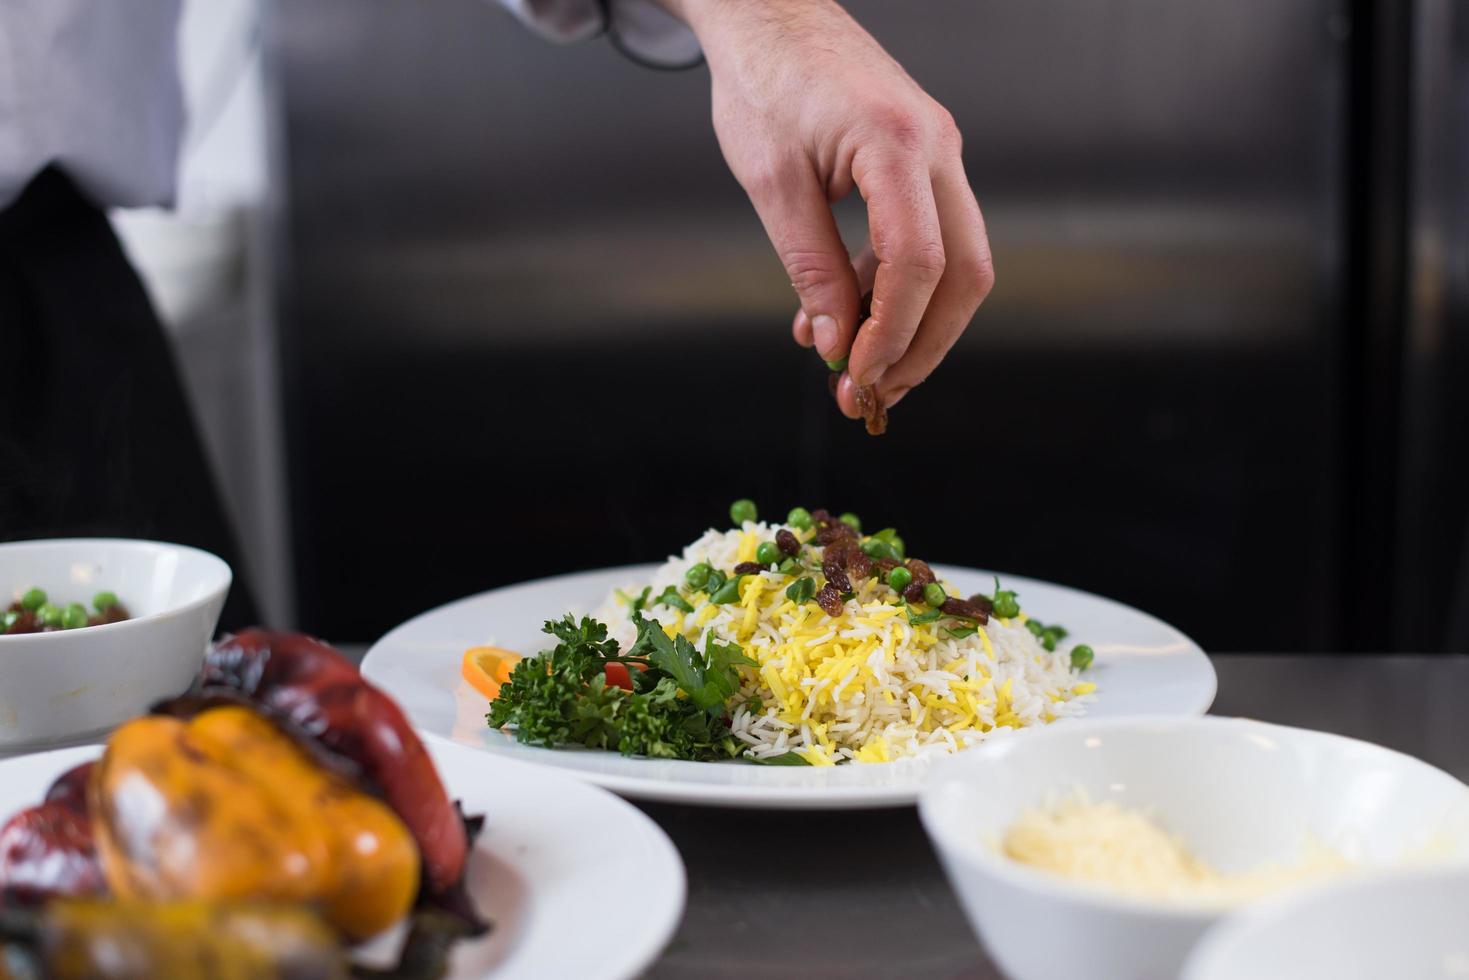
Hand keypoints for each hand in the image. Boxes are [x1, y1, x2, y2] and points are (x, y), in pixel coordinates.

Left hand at [659, 0, 993, 417]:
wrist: (771, 16)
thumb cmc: (763, 82)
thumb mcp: (772, 184)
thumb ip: (810, 267)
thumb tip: (837, 344)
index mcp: (897, 145)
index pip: (919, 262)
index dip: (893, 331)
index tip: (858, 376)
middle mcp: (936, 149)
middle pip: (965, 273)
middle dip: (923, 345)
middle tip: (874, 393)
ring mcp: (937, 155)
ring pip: (954, 263)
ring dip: (908, 324)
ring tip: (850, 366)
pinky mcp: (922, 164)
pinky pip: (925, 240)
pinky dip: (890, 288)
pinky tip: (842, 313)